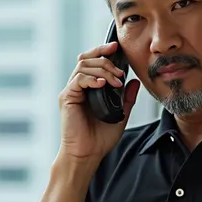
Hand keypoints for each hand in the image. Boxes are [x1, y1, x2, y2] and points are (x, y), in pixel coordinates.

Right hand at [58, 40, 140, 163]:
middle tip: (120, 70)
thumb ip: (126, 98)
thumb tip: (134, 81)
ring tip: (115, 81)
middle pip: (87, 59)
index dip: (103, 51)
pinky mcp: (66, 98)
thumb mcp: (120, 114)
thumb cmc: (100, 138)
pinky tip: (101, 85)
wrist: (87, 154)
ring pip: (83, 66)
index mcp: (89, 88)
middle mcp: (78, 87)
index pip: (93, 61)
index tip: (117, 46)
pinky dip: (90, 78)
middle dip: (105, 59)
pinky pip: (77, 80)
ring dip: (102, 70)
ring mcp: (71, 91)